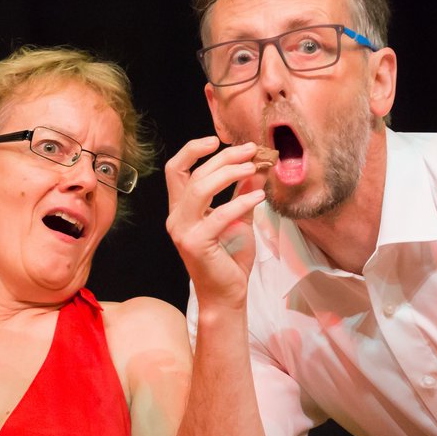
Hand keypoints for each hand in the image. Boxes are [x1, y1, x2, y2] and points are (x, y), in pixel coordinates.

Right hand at [164, 136, 269, 309]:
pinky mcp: (196, 244)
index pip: (176, 170)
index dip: (192, 150)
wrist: (227, 294)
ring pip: (200, 188)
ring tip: (254, 168)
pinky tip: (260, 196)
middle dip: (224, 158)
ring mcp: (183, 231)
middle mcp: (176, 217)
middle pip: (194, 174)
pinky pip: (219, 215)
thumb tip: (259, 166)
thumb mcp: (239, 219)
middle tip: (252, 150)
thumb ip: (243, 193)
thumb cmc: (230, 259)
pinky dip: (241, 202)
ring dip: (229, 173)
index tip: (217, 140)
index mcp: (181, 209)